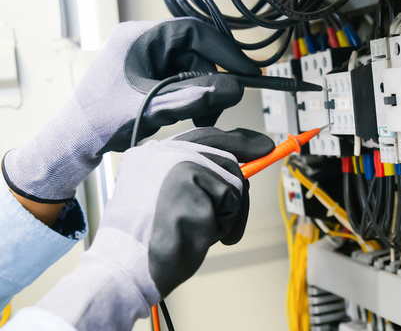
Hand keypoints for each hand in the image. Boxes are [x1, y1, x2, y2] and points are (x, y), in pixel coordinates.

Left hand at [2, 18, 259, 202]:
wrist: (75, 141)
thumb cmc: (102, 120)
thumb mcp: (155, 108)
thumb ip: (196, 97)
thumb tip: (235, 89)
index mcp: (140, 37)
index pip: (194, 31)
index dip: (224, 50)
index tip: (246, 71)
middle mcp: (144, 42)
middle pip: (195, 52)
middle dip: (211, 80)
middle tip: (218, 108)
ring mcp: (145, 58)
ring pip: (191, 68)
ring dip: (201, 93)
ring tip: (200, 118)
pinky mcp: (147, 75)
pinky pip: (181, 79)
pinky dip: (190, 97)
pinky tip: (187, 115)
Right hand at [35, 127, 274, 330]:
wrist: (126, 269)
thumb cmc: (148, 246)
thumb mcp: (166, 204)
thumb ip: (193, 183)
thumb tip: (237, 173)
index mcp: (148, 157)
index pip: (199, 138)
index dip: (233, 141)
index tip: (257, 143)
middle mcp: (159, 151)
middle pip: (220, 148)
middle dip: (246, 154)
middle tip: (267, 149)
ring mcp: (175, 162)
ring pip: (231, 177)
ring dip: (229, 211)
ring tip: (202, 230)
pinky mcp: (190, 178)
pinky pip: (231, 198)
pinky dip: (227, 221)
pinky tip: (201, 233)